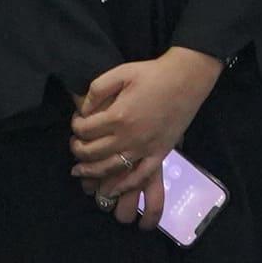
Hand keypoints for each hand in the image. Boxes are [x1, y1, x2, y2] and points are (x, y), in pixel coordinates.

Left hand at [67, 47, 222, 211]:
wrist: (186, 79)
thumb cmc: (153, 74)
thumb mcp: (120, 72)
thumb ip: (97, 89)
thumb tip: (82, 109)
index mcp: (117, 116)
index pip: (84, 130)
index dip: (75, 126)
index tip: (77, 121)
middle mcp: (128, 137)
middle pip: (93, 153)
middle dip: (77, 150)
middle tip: (74, 145)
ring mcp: (144, 148)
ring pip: (111, 168)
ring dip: (91, 172)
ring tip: (79, 171)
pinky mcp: (159, 153)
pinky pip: (140, 176)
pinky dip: (124, 186)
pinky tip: (112, 189)